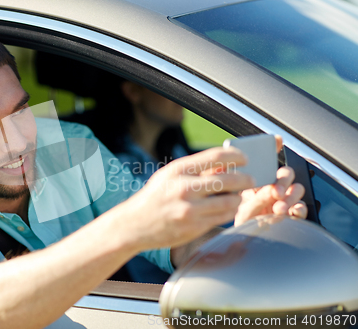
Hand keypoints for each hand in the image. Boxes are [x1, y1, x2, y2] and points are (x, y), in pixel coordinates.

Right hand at [121, 147, 253, 250]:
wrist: (134, 224)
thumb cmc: (155, 197)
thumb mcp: (170, 175)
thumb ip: (196, 169)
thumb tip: (226, 164)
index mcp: (178, 170)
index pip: (217, 156)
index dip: (237, 156)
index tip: (244, 158)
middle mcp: (184, 188)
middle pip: (229, 179)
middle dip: (245, 179)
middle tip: (250, 179)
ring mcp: (190, 209)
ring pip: (230, 201)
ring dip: (238, 198)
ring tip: (237, 195)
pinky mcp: (194, 227)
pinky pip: (222, 217)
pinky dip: (229, 212)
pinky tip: (227, 208)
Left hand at [234, 135, 306, 225]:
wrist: (244, 239)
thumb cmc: (240, 221)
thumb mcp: (241, 208)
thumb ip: (254, 198)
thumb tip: (271, 189)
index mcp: (258, 180)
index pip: (268, 160)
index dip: (274, 147)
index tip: (277, 140)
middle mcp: (273, 187)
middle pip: (287, 173)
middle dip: (284, 180)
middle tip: (276, 192)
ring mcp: (284, 200)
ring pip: (298, 189)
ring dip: (291, 197)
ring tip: (278, 209)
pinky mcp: (292, 214)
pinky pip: (302, 207)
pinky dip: (299, 209)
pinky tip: (290, 213)